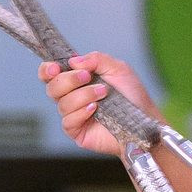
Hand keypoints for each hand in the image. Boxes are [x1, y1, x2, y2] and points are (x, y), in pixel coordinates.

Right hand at [38, 51, 159, 157]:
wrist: (144, 119)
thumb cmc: (131, 94)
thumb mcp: (117, 68)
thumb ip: (96, 59)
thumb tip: (73, 61)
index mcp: (75, 80)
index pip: (49, 74)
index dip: (46, 70)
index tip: (55, 67)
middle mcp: (71, 97)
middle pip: (52, 87)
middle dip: (68, 80)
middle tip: (87, 77)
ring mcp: (73, 115)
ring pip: (62, 103)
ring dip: (82, 95)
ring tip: (103, 93)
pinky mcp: (77, 132)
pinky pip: (68, 121)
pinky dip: (81, 112)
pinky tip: (96, 109)